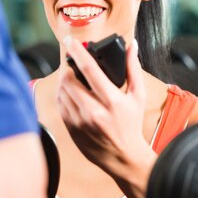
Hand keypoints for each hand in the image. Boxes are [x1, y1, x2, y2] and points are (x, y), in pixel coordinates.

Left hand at [57, 37, 156, 197]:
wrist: (123, 157)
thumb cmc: (132, 125)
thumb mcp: (138, 96)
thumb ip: (133, 69)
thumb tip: (131, 45)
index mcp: (112, 101)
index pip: (89, 70)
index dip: (77, 52)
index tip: (69, 40)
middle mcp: (94, 111)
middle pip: (69, 80)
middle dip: (67, 66)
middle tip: (70, 60)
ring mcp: (80, 122)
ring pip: (61, 92)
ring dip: (63, 80)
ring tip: (70, 75)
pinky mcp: (71, 129)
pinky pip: (60, 105)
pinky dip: (62, 95)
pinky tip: (69, 92)